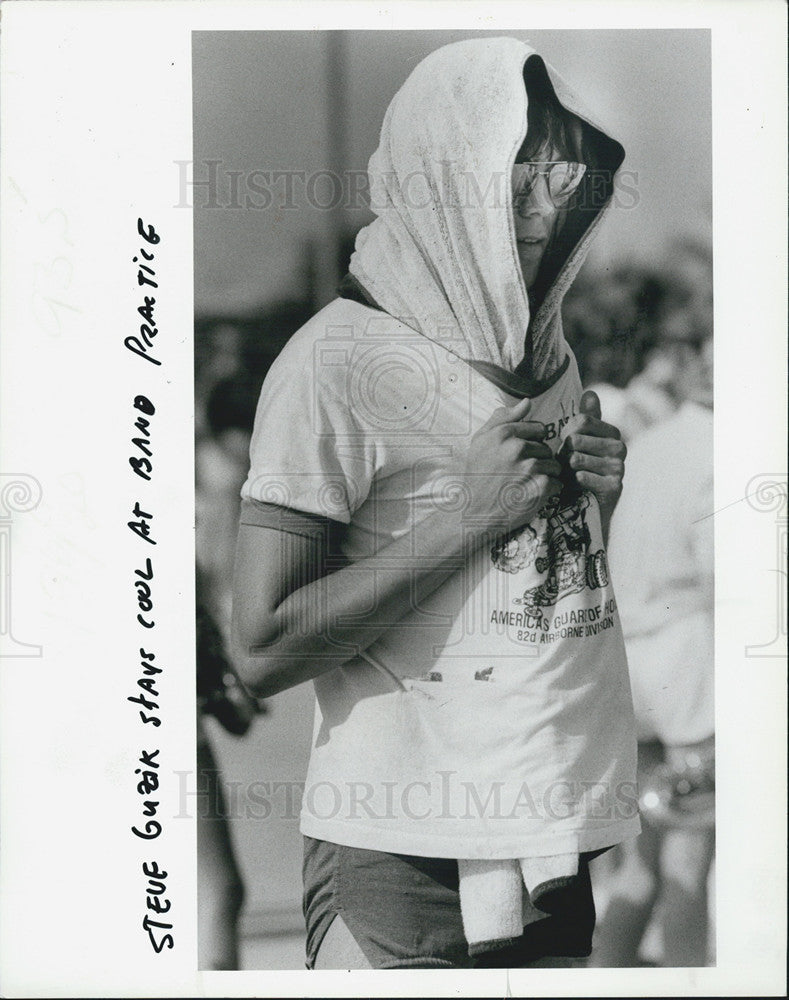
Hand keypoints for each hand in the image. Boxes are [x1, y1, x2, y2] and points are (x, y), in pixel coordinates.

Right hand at [463, 395, 561, 532]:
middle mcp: (517, 448)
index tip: (520, 455)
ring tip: (526, 484)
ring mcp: (530, 468)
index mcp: (504, 433)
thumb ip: (503, 418)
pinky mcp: (540, 488)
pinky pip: (557, 483)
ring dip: (545, 474)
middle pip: (546, 447)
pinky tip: (532, 494)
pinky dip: (549, 490)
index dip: (532, 442)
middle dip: (538, 459)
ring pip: (554, 465)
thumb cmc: (478, 475)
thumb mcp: (481, 441)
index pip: (538, 428)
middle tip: (521, 473)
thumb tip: (527, 402)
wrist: (475, 512)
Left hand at [560, 390, 625, 530]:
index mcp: (612, 433)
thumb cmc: (578, 470)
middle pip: (576, 439)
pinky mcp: (614, 487)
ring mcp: (619, 468)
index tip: (566, 446)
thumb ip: (586, 418)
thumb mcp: (579, 442)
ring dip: (566, 469)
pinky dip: (573, 482)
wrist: (583, 508)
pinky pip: (582, 476)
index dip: (566, 434)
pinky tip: (577, 488)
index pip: (582, 420)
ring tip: (571, 476)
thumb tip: (591, 392)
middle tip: (567, 466)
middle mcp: (620, 448)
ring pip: (576, 458)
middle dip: (563, 453)